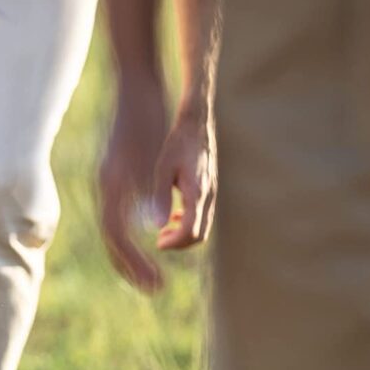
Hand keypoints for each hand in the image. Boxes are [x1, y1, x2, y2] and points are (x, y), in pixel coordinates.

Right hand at [97, 80, 166, 291]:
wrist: (136, 86)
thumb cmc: (150, 120)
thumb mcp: (156, 157)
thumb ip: (155, 193)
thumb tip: (156, 228)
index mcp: (113, 184)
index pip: (117, 237)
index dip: (135, 263)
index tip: (156, 283)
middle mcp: (106, 184)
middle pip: (111, 236)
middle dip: (130, 266)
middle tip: (154, 288)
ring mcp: (108, 177)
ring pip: (114, 225)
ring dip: (132, 251)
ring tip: (153, 270)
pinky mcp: (115, 171)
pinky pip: (119, 211)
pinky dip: (133, 231)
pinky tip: (156, 232)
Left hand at [153, 107, 216, 251]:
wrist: (197, 125)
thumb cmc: (177, 144)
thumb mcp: (163, 169)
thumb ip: (161, 197)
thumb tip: (157, 225)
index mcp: (197, 194)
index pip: (191, 232)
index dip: (175, 242)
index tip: (158, 243)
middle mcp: (208, 197)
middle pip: (200, 235)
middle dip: (180, 243)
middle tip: (160, 241)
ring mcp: (212, 193)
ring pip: (204, 226)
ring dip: (185, 233)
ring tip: (164, 230)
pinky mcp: (211, 188)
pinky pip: (204, 214)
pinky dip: (191, 221)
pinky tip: (175, 215)